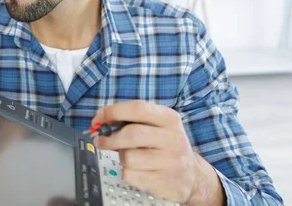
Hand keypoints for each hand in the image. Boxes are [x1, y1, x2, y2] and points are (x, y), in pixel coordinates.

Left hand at [91, 101, 222, 204]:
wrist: (192, 176)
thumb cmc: (166, 146)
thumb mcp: (158, 126)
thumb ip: (132, 120)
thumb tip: (101, 121)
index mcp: (169, 118)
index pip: (138, 108)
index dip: (113, 111)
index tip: (99, 118)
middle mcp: (173, 138)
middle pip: (132, 134)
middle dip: (110, 138)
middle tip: (101, 141)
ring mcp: (171, 162)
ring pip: (128, 157)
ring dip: (120, 157)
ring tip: (129, 157)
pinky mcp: (164, 182)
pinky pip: (130, 175)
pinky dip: (127, 173)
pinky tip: (137, 170)